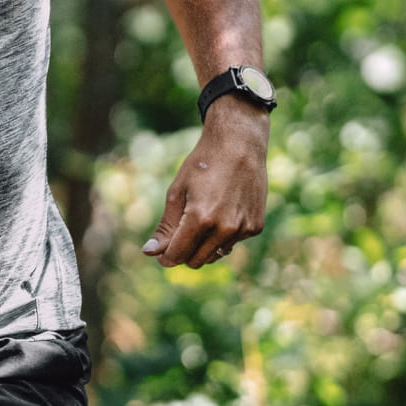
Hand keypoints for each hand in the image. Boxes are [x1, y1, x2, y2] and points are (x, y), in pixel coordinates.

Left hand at [142, 98, 268, 267]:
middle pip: (196, 260)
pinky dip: (222, 236)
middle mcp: (224, 228)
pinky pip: (231, 243)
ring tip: (200, 219)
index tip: (160, 253)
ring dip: (203, 246)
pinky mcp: (255, 227)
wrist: (239, 145)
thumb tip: (150, 252)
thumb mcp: (177, 192)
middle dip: (183, 252)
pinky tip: (221, 212)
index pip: (178, 255)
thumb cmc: (202, 165)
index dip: (165, 257)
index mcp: (200, 219)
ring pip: (215, 255)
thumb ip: (166, 226)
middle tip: (179, 234)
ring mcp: (242, 229)